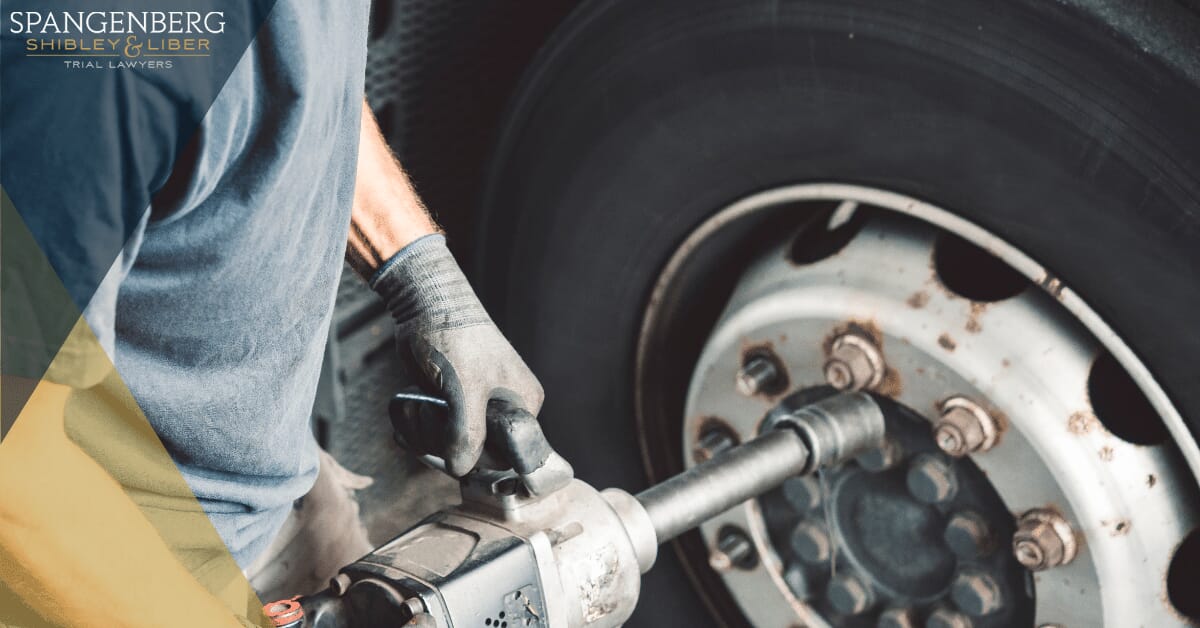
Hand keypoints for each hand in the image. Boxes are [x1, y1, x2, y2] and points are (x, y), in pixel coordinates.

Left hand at [371, 235, 543, 475]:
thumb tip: (462, 469)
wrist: (426, 302)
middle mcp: (505, 408)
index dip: (472, 457)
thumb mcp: (464, 388)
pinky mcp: (453, 403)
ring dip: (424, 430)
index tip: (447, 444)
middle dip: (441, 439)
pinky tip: (410, 405)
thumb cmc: (452, 336)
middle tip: (429, 410)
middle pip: (474, 454)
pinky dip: (418, 424)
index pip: (504, 456)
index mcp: (522, 405)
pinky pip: (437, 431)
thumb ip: (467, 432)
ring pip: (450, 445)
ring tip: (417, 401)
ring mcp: (478, 406)